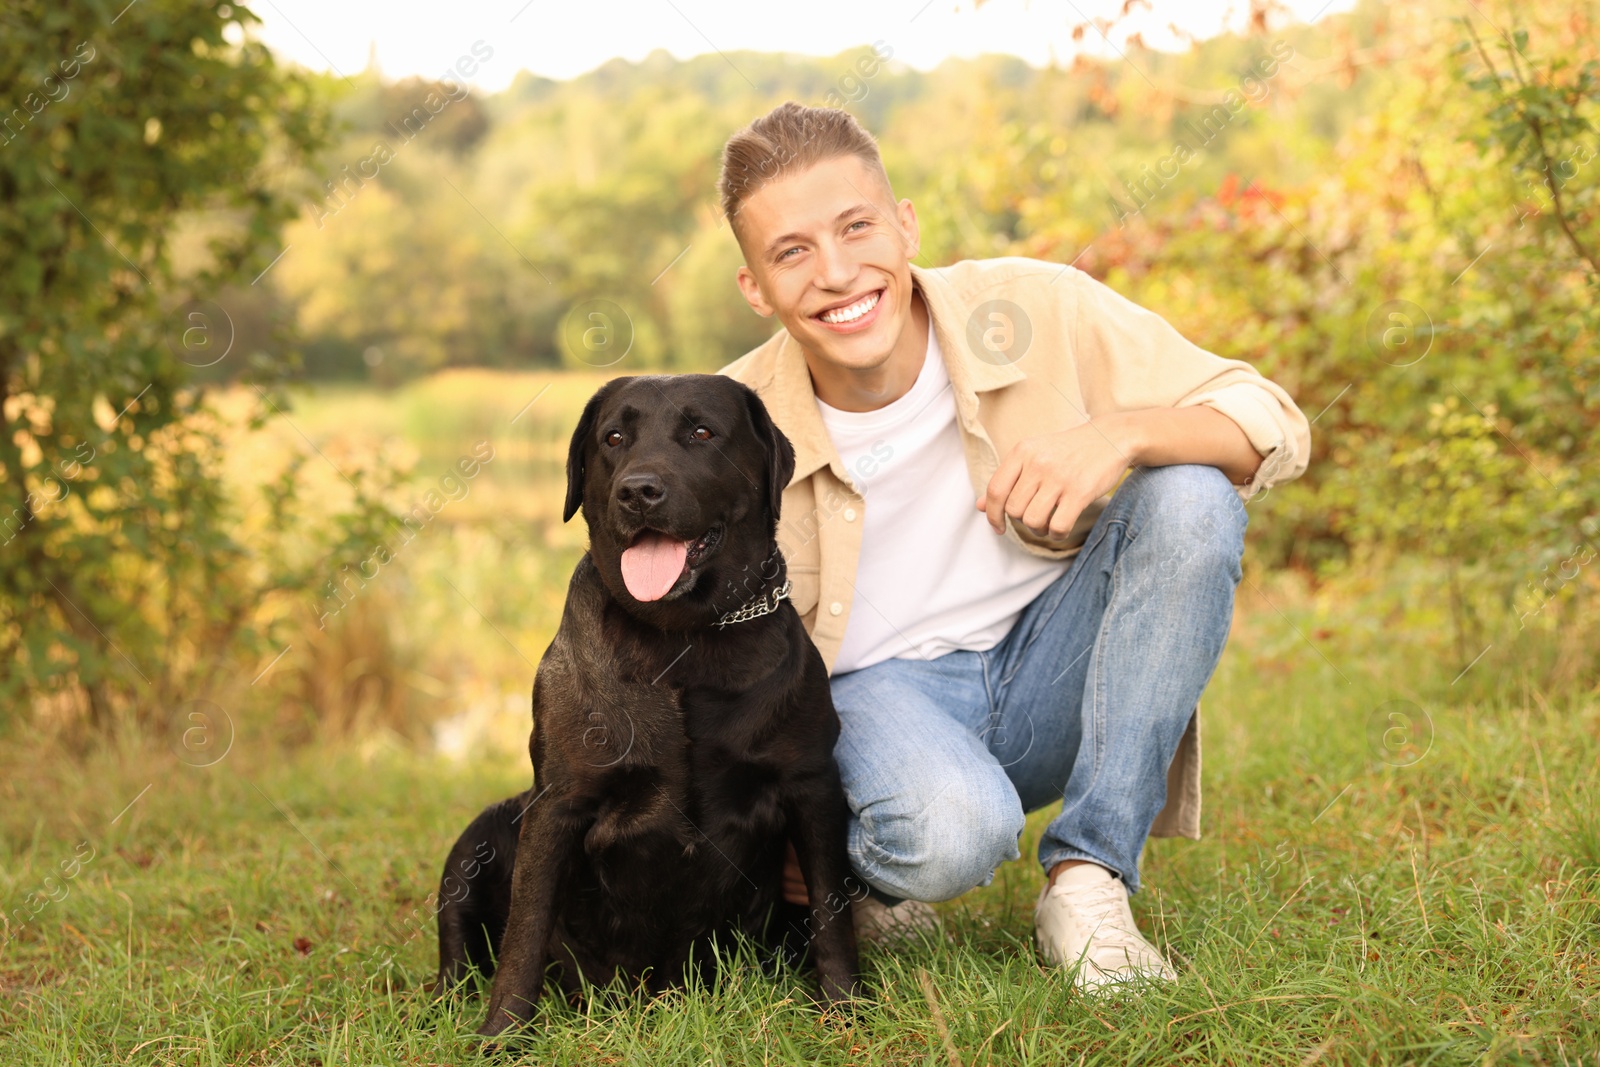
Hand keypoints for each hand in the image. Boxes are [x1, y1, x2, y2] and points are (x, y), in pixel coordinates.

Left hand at [976, 419, 1135, 537]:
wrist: (1111, 437)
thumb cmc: (1068, 450)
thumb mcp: (1033, 455)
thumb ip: (1007, 479)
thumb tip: (980, 506)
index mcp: (1022, 451)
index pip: (995, 490)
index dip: (992, 514)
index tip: (998, 527)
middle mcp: (1038, 462)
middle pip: (1014, 509)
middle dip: (1021, 521)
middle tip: (1035, 516)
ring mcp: (1059, 477)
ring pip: (1032, 520)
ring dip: (1039, 529)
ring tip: (1048, 522)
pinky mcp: (1080, 491)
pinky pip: (1058, 526)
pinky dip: (1057, 534)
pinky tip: (1061, 527)